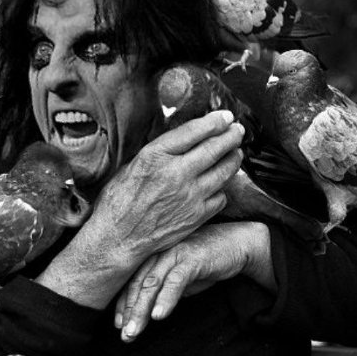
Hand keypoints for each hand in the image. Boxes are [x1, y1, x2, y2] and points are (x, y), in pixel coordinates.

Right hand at [36, 111, 243, 309]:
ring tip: (235, 153)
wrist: (118, 238)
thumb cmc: (119, 202)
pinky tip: (219, 185)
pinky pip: (221, 197)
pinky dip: (222, 189)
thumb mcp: (132, 165)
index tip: (225, 116)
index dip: (214, 121)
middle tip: (238, 130)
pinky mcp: (197, 216)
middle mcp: (176, 174)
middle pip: (215, 148)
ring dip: (233, 159)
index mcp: (156, 156)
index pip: (194, 131)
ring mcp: (190, 196)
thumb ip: (160, 152)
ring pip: (224, 171)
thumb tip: (185, 138)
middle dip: (231, 135)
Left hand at [115, 221, 275, 341]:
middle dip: (129, 312)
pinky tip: (159, 316)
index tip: (119, 325)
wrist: (238, 243)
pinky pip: (174, 280)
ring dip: (141, 309)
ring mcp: (174, 253)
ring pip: (151, 283)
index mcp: (153, 255)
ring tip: (135, 331)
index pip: (132, 282)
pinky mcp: (191, 258)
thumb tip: (145, 309)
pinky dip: (165, 298)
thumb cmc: (207, 260)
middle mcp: (159, 252)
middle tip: (126, 335)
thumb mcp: (180, 276)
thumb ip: (163, 288)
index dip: (123, 304)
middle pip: (138, 284)